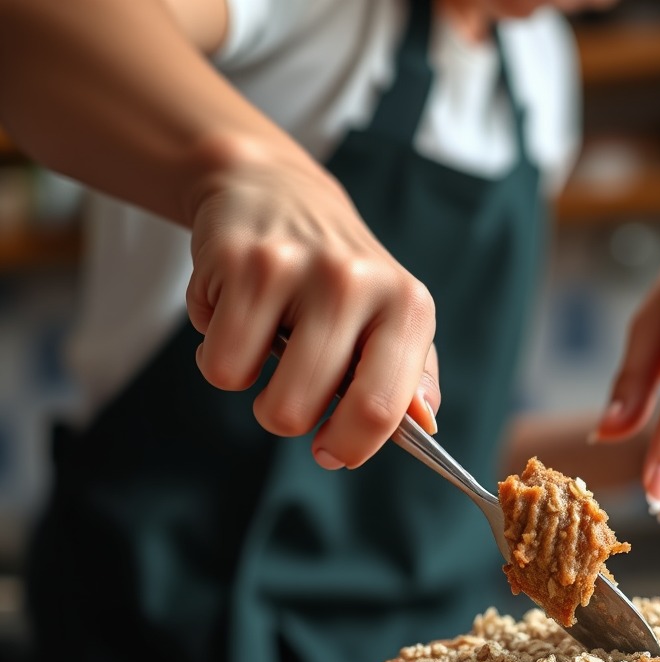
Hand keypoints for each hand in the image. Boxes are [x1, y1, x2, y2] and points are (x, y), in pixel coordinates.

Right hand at [186, 137, 438, 468]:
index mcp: (408, 307)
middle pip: (297, 410)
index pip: (381, 408)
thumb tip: (423, 428)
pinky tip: (237, 311)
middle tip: (291, 379)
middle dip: (284, 415)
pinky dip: (216, 348)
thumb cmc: (341, 277)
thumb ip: (410, 382)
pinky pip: (213, 355)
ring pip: (245, 384)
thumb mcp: (391, 321)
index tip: (331, 452)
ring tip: (264, 337)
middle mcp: (357, 282)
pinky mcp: (238, 259)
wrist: (276, 189)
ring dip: (246, 379)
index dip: (349, 447)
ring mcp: (295, 266)